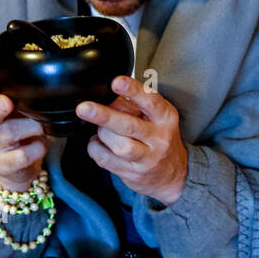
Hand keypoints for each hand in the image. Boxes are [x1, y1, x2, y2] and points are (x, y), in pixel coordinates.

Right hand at [0, 74, 47, 190]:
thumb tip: (42, 74)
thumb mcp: (17, 110)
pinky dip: (37, 148)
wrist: (16, 166)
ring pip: (10, 133)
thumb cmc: (20, 130)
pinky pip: (23, 155)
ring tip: (42, 126)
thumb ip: (21, 94)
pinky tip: (41, 144)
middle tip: (6, 102)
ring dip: (31, 127)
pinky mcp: (6, 164)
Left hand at [75, 75, 188, 205]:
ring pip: (118, 145)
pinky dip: (95, 147)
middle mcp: (159, 138)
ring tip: (101, 129)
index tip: (116, 82)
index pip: (150, 101)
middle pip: (129, 126)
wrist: (173, 175)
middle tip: (84, 108)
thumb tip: (105, 96)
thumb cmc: (159, 138)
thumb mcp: (155, 117)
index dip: (133, 91)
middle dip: (104, 116)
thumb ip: (132, 105)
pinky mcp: (133, 173)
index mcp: (165, 117)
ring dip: (102, 134)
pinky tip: (99, 143)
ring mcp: (147, 158)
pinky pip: (105, 159)